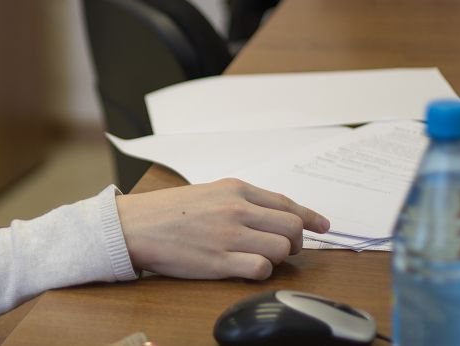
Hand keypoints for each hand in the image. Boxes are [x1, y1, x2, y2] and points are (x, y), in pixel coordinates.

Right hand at [115, 178, 329, 280]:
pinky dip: (261, 270)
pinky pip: (261, 268)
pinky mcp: (220, 261)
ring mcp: (229, 236)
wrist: (135, 225)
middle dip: (296, 242)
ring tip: (260, 257)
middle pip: (292, 227)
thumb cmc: (169, 211)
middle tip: (285, 248)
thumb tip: (275, 214)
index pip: (286, 203)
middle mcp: (236, 209)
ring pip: (281, 249)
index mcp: (235, 189)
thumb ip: (242, 200)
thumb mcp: (209, 193)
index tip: (323, 226)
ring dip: (277, 257)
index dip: (310, 217)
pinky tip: (246, 267)